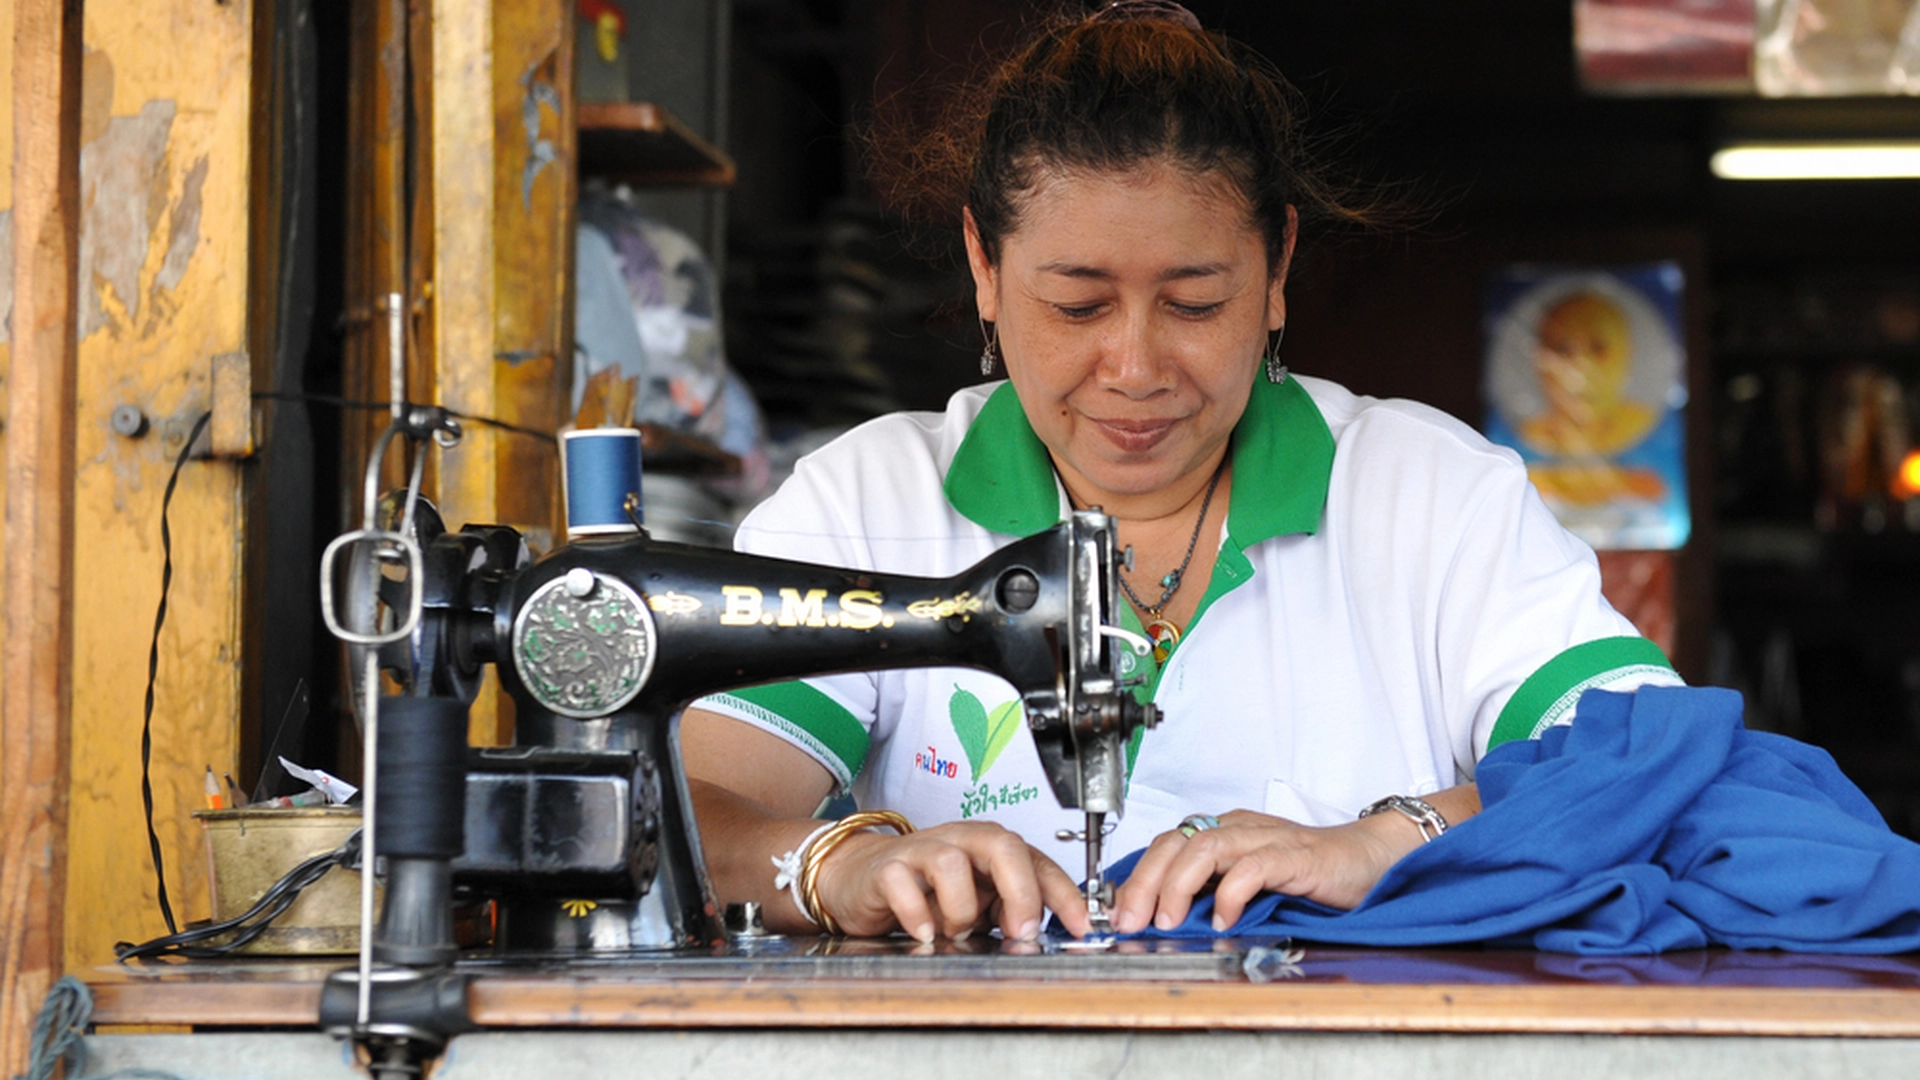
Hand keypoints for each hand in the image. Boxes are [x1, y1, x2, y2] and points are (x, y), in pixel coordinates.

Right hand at [811, 821, 1094, 941]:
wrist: (860, 877)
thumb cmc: (925, 889)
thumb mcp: (976, 901)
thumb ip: (1005, 912)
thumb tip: (1034, 935)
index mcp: (989, 847)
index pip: (1037, 860)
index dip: (1063, 892)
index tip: (1080, 924)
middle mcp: (960, 842)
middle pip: (1002, 846)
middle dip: (1020, 891)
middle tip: (1020, 930)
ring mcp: (921, 851)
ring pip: (952, 863)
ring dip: (961, 908)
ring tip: (955, 932)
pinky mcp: (885, 868)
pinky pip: (902, 882)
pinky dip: (916, 912)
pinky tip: (922, 931)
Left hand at [1109, 809, 1412, 933]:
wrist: (1370, 859)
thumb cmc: (1309, 873)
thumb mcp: (1249, 884)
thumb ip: (1211, 894)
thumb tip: (1162, 923)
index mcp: (1222, 833)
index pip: (1165, 846)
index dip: (1135, 878)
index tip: (1115, 914)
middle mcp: (1239, 829)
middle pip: (1177, 842)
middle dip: (1145, 882)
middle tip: (1129, 921)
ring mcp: (1267, 839)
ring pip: (1206, 846)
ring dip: (1179, 884)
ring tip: (1167, 920)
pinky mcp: (1297, 855)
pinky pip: (1255, 866)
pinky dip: (1233, 891)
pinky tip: (1224, 918)